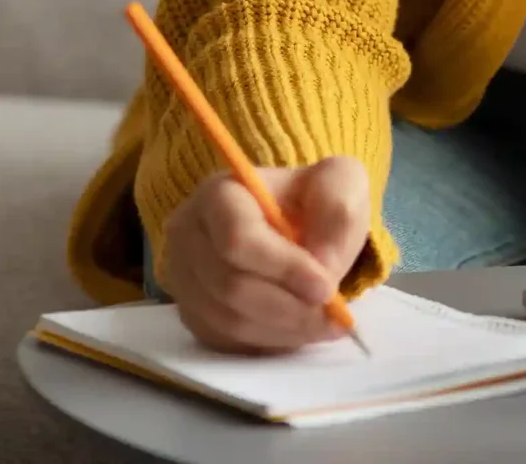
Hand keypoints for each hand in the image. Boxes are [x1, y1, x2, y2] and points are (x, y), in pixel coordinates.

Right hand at [160, 155, 370, 353]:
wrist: (295, 221)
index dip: (283, 268)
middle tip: (334, 318)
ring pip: (227, 320)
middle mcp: (188, 233)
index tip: (327, 289)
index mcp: (220, 193)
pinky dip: (267, 341)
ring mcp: (184, 276)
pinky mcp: (191, 311)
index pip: (238, 238)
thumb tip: (322, 270)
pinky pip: (224, 340)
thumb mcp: (341, 183)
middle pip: (230, 286)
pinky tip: (297, 329)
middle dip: (289, 308)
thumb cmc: (314, 199)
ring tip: (324, 325)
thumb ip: (337, 215)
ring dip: (283, 330)